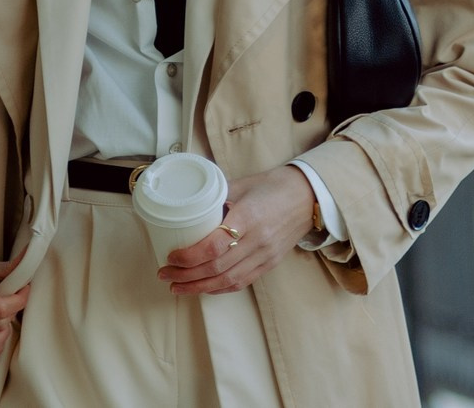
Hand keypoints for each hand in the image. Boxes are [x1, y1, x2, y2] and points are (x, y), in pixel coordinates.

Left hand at [159, 166, 314, 296]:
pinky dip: (219, 289)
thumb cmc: (274, 185)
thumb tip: (188, 207)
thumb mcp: (242, 184)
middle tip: (164, 274)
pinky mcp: (270, 263)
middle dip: (186, 275)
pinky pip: (241, 282)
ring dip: (198, 287)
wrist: (309, 196)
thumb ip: (217, 197)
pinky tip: (203, 288)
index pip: (215, 245)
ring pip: (227, 280)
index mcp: (249, 216)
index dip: (189, 256)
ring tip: (177, 286)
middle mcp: (258, 240)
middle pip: (217, 268)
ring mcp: (266, 255)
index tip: (171, 256)